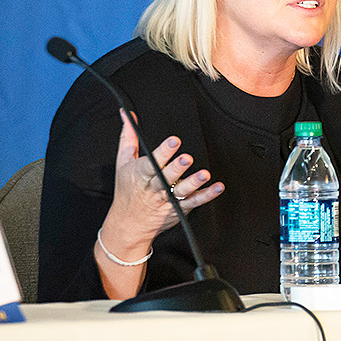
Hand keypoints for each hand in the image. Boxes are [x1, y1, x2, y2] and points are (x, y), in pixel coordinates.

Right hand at [99, 109, 224, 259]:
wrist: (128, 225)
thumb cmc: (127, 190)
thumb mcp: (123, 163)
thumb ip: (128, 138)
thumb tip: (127, 115)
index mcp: (140, 175)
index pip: (151, 162)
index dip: (163, 152)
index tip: (174, 141)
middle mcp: (154, 188)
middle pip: (166, 177)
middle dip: (176, 168)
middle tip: (187, 158)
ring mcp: (167, 200)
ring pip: (181, 191)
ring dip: (193, 183)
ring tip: (204, 175)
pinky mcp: (179, 209)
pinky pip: (194, 202)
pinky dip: (207, 195)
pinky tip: (217, 187)